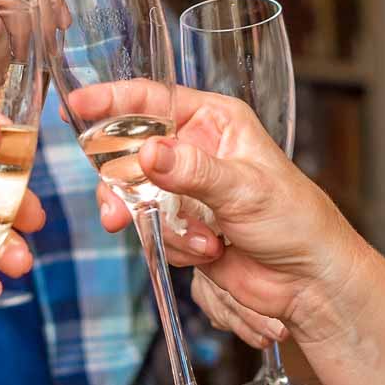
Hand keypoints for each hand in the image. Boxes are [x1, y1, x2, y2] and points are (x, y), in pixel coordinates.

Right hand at [79, 83, 364, 336]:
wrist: (308, 284)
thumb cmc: (296, 221)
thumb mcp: (245, 188)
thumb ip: (192, 170)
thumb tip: (148, 152)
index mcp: (215, 122)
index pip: (152, 100)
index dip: (110, 101)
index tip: (75, 107)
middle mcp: (195, 151)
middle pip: (130, 154)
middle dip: (125, 188)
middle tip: (118, 211)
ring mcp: (185, 192)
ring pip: (137, 200)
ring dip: (164, 228)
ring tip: (203, 243)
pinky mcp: (182, 228)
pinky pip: (152, 233)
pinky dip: (176, 247)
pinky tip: (211, 254)